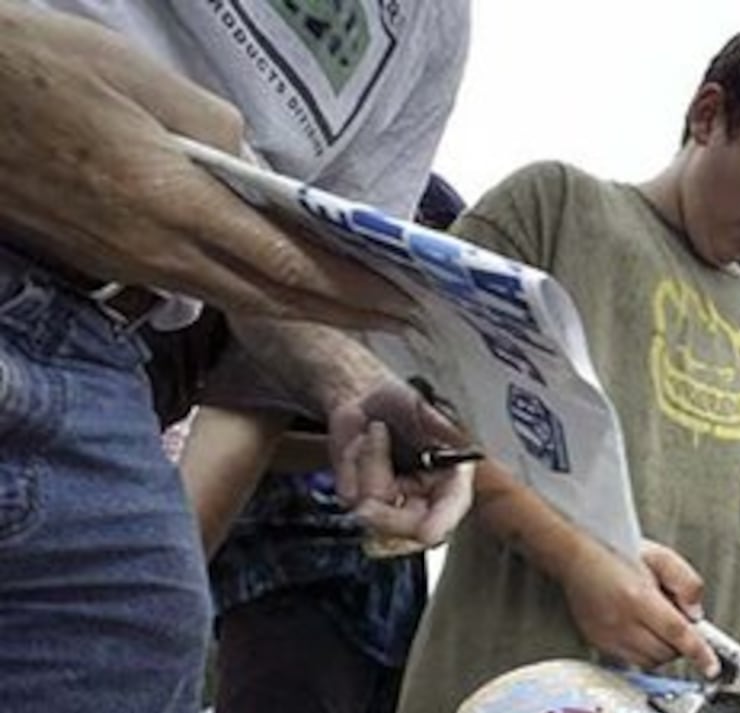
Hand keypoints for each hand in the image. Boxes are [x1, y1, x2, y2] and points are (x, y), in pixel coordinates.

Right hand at [0, 7, 411, 329]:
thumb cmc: (42, 70)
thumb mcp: (140, 79)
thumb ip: (213, 130)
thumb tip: (257, 169)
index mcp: (174, 202)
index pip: (286, 263)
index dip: (349, 289)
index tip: (402, 300)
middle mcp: (159, 249)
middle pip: (272, 300)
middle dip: (344, 315)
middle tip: (402, 321)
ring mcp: (133, 263)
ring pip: (238, 301)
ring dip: (304, 312)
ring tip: (358, 312)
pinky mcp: (111, 263)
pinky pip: (201, 289)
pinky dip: (255, 295)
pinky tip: (280, 287)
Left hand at [329, 377, 474, 547]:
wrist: (366, 401)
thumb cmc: (400, 403)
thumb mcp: (423, 406)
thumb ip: (440, 424)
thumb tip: (457, 438)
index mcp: (451, 480)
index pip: (451, 510)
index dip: (440, 523)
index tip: (425, 532)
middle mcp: (426, 498)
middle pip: (410, 529)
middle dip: (387, 517)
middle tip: (368, 506)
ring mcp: (394, 504)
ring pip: (375, 510)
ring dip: (369, 464)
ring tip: (375, 432)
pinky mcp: (362, 501)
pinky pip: (349, 496)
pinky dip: (349, 466)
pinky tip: (360, 445)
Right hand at [558, 535, 719, 676]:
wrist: (576, 557)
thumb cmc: (618, 552)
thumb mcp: (661, 557)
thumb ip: (687, 583)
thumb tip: (696, 614)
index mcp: (638, 598)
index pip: (677, 633)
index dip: (699, 653)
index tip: (711, 668)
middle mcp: (621, 622)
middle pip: (666, 652)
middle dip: (680, 642)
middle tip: (676, 618)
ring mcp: (607, 636)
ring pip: (650, 662)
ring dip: (663, 649)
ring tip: (657, 622)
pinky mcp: (599, 644)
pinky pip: (632, 661)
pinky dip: (645, 651)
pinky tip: (642, 630)